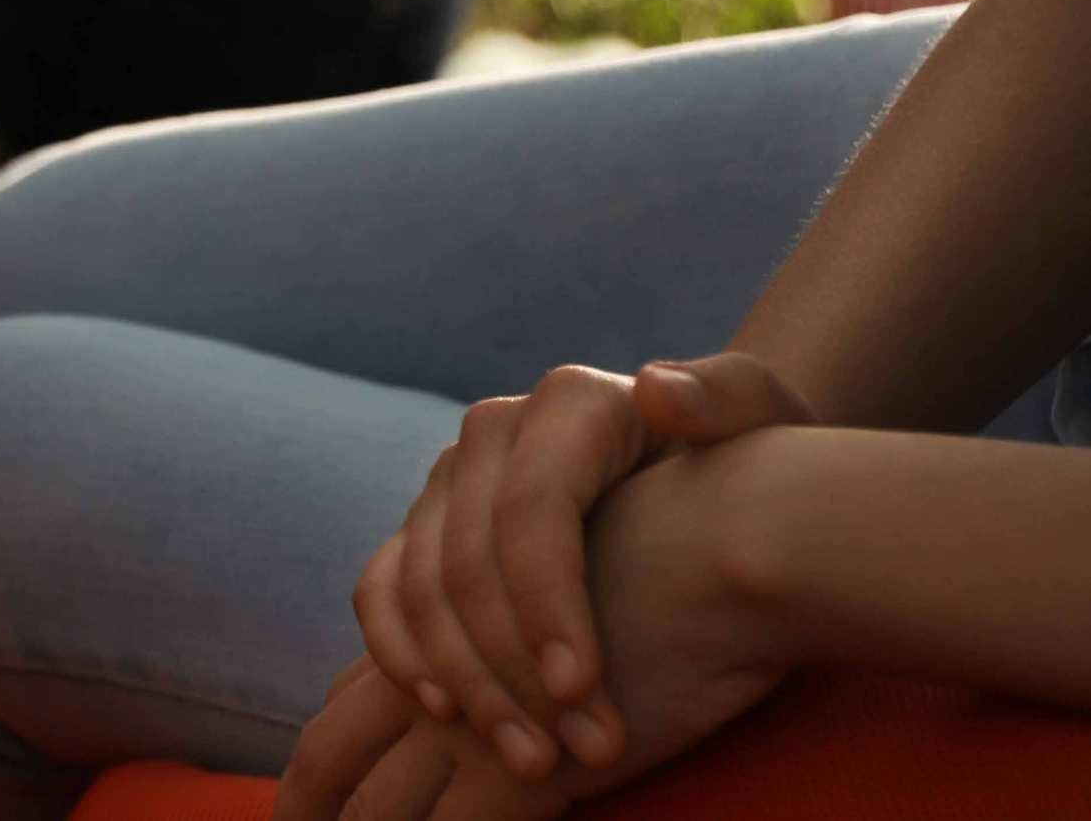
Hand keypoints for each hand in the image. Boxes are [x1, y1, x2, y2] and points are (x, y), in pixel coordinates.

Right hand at [285, 447, 796, 820]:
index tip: (582, 689)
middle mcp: (494, 432)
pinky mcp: (425, 526)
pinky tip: (447, 711)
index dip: (545, 602)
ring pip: (417, 583)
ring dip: (465, 681)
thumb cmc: (754, 457)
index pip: (531, 508)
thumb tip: (661, 392)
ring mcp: (451, 478)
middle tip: (573, 754)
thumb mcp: (769, 418)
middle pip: (466, 558)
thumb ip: (732, 397)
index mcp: (571, 404)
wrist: (712, 469)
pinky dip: (400, 652)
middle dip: (512, 669)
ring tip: (531, 758)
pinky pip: (381, 590)